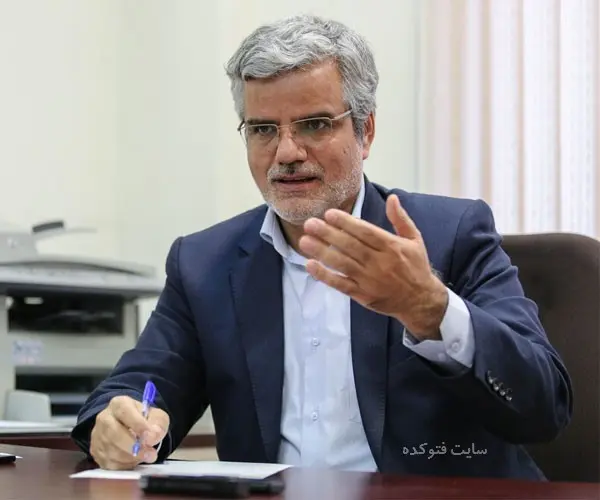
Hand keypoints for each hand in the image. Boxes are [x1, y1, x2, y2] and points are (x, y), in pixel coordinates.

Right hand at [90, 395, 168, 469]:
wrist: (131, 429)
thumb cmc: (144, 421)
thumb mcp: (157, 417)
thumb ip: (158, 424)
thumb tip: (153, 436)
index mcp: (119, 404)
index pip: (125, 411)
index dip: (138, 425)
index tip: (151, 437)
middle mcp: (104, 418)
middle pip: (114, 433)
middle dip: (134, 446)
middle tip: (151, 454)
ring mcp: (97, 436)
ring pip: (111, 451)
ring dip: (131, 458)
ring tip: (146, 457)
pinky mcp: (96, 453)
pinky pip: (109, 463)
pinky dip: (124, 466)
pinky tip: (135, 461)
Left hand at [299, 194, 447, 339]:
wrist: (420, 301)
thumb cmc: (415, 267)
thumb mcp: (414, 240)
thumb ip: (400, 219)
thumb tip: (392, 198)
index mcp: (391, 247)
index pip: (365, 232)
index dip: (346, 223)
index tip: (329, 214)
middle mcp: (379, 262)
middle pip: (350, 246)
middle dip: (328, 234)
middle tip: (310, 224)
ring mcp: (370, 280)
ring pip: (343, 264)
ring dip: (322, 252)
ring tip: (304, 241)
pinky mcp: (362, 295)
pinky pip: (341, 284)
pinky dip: (325, 276)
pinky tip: (311, 265)